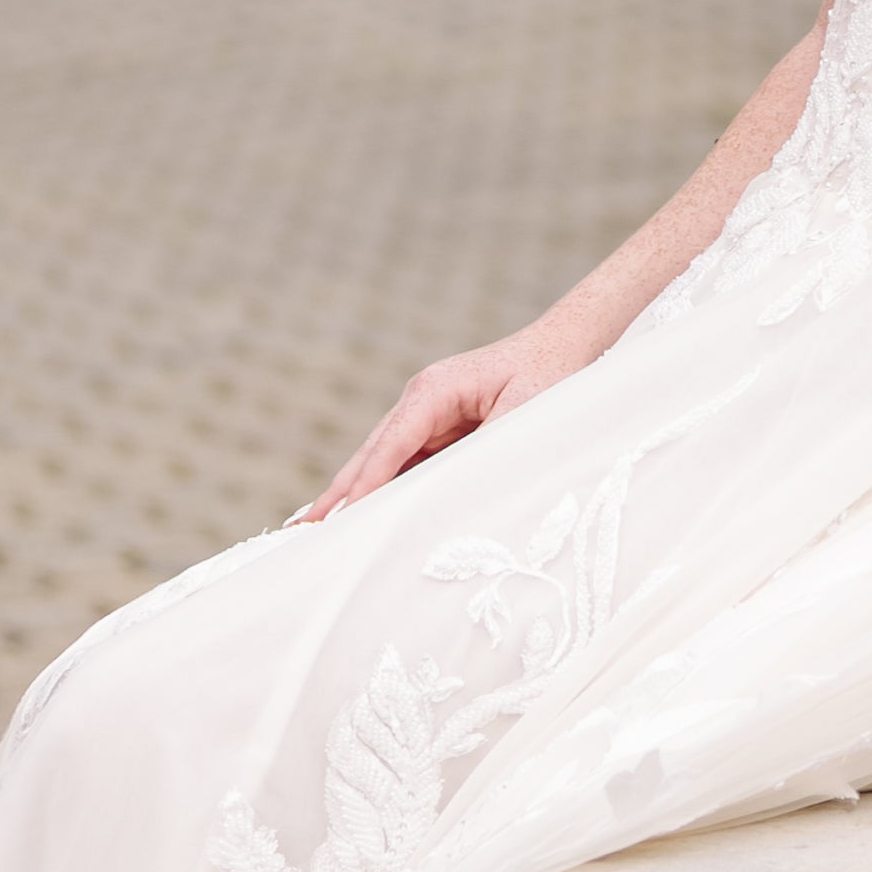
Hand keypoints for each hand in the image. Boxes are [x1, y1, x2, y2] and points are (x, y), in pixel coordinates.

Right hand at [306, 320, 584, 520]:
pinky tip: (372, 514)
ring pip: (386, 460)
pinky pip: (409, 463)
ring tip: (322, 529)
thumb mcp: (524, 411)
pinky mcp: (442, 427)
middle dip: (341, 491)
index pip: (390, 445)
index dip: (365, 484)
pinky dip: (389, 487)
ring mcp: (430, 414)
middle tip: (303, 529)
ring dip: (359, 492)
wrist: (568, 342)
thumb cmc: (550, 373)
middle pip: (373, 452)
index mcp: (434, 390)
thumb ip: (487, 449)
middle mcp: (423, 400)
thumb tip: (455, 490)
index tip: (340, 517)